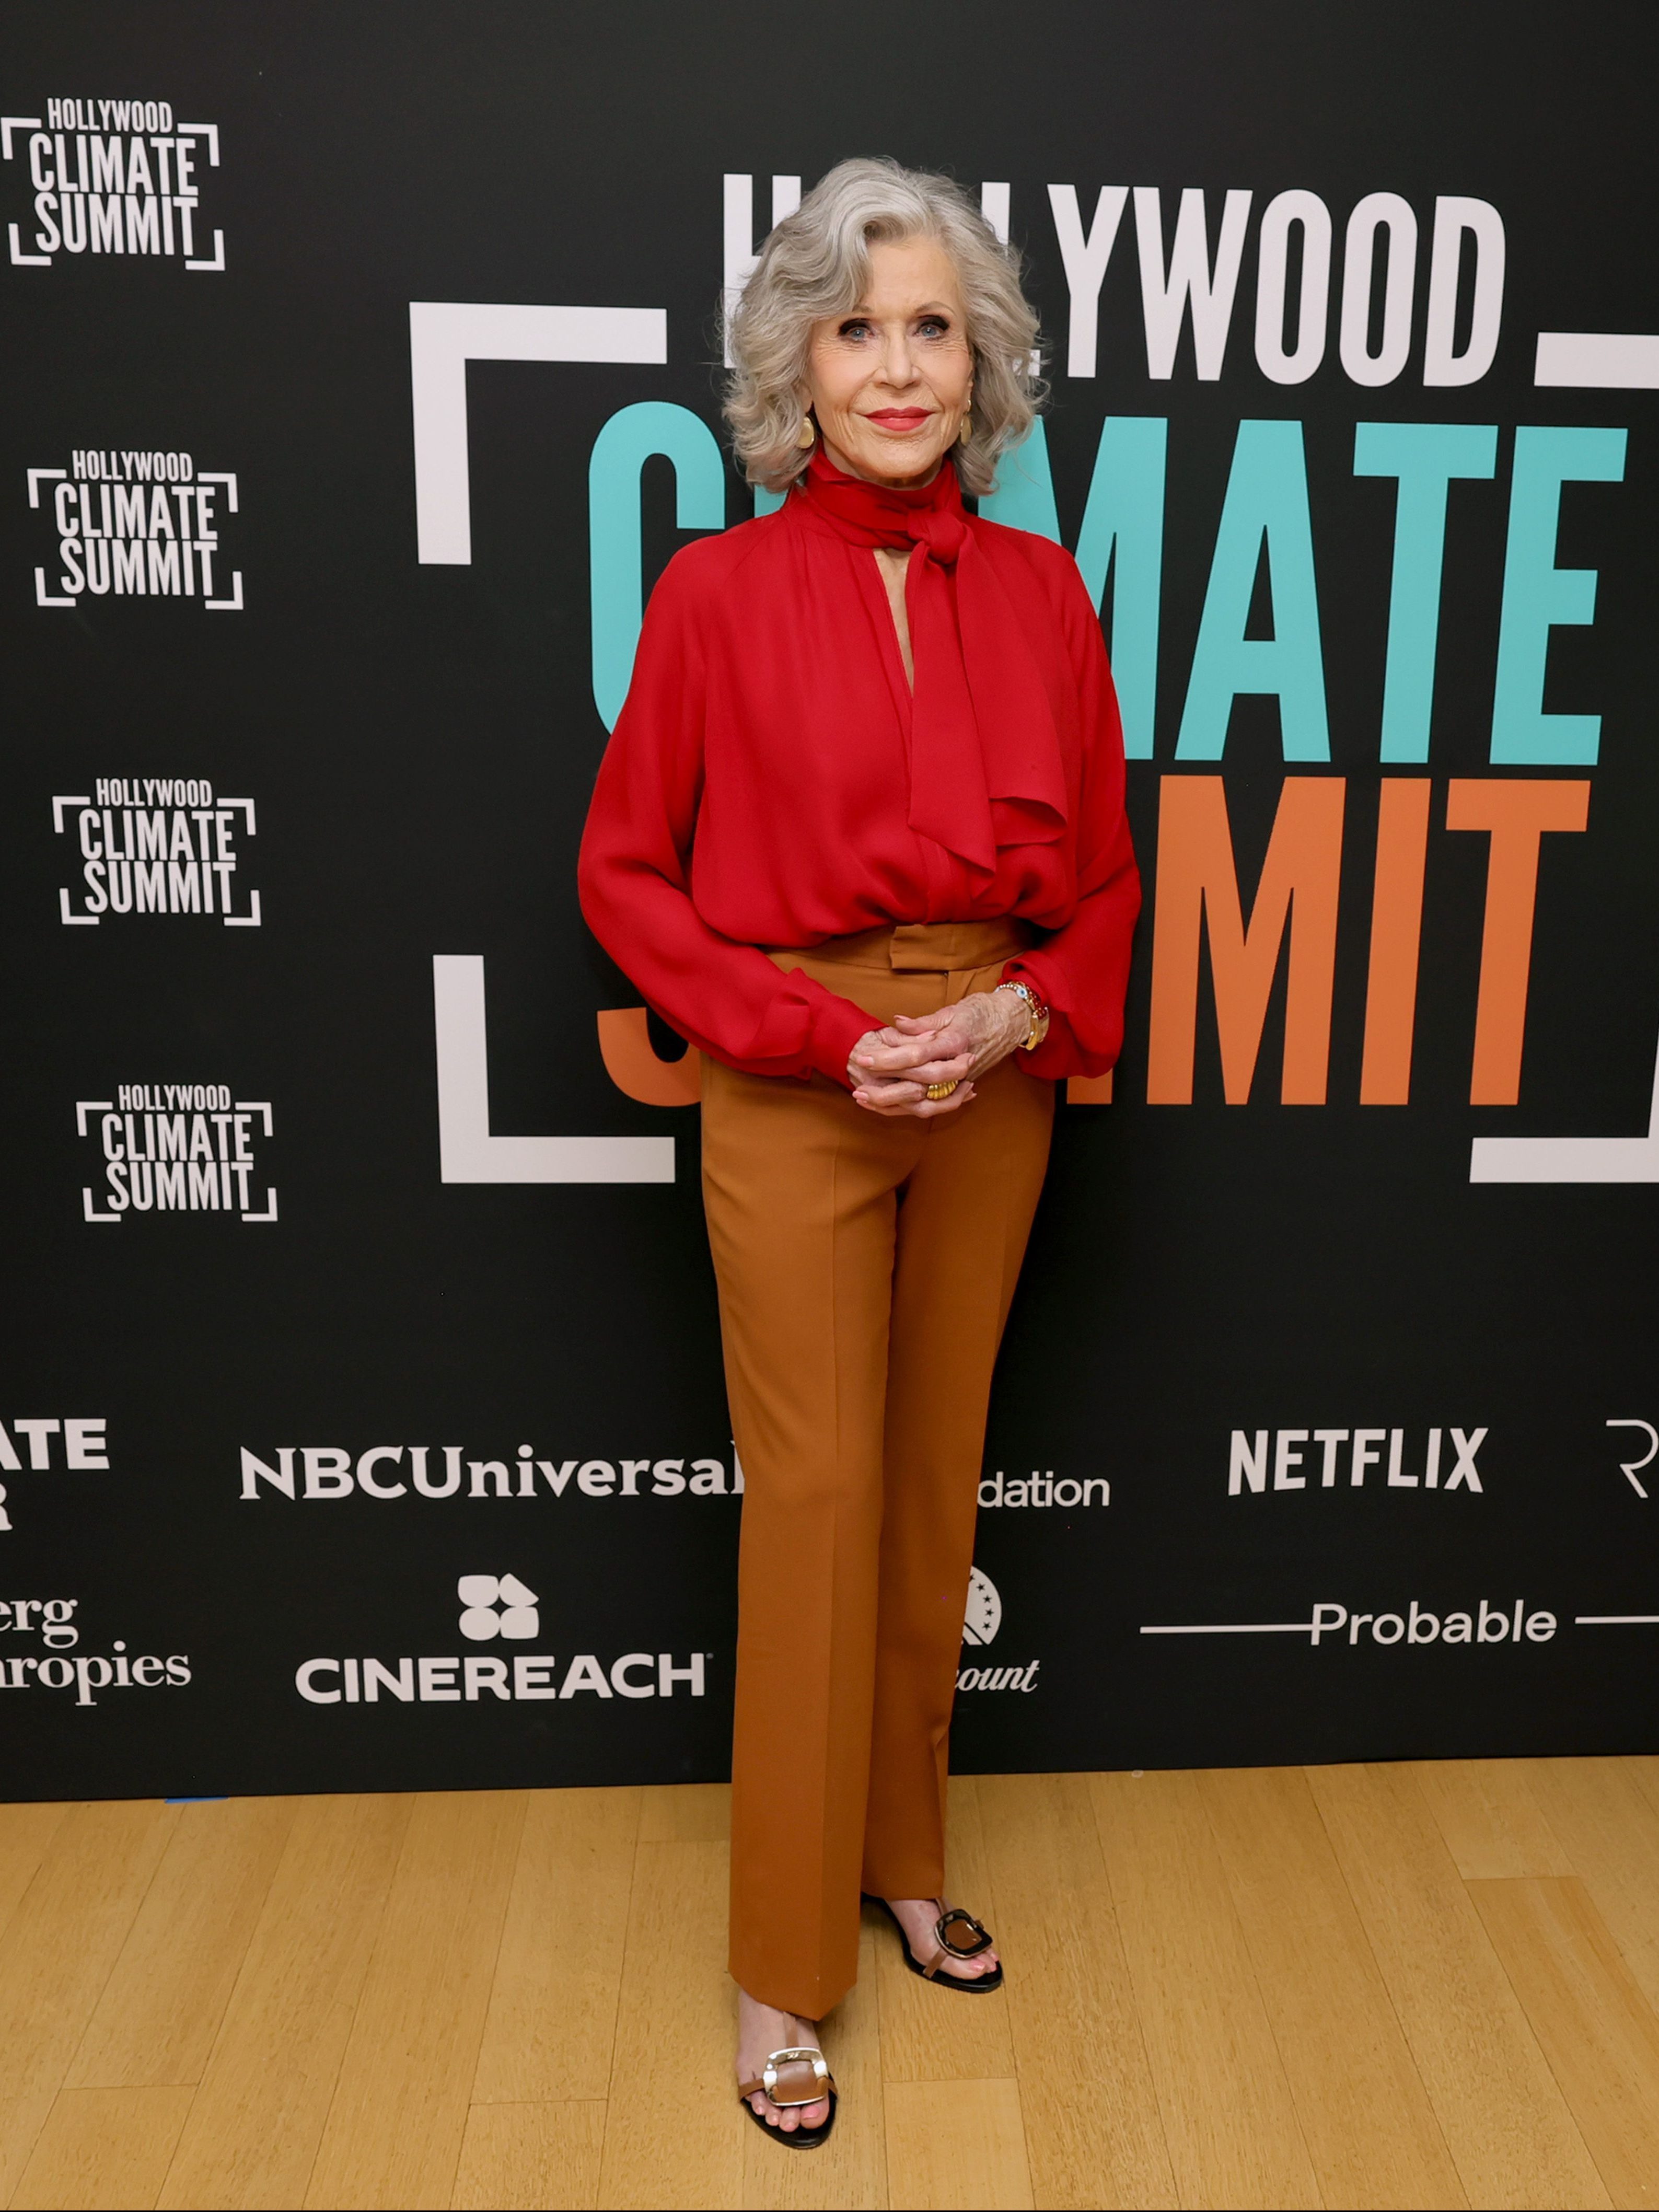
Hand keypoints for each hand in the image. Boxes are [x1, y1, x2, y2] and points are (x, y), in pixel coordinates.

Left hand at [847, 988, 1029, 1117]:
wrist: (1012, 1023)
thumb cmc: (982, 1012)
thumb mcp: (952, 1011)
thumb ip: (923, 1023)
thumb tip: (896, 1023)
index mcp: (955, 1042)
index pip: (917, 1055)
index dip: (889, 1059)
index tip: (865, 1058)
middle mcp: (958, 1066)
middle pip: (918, 1085)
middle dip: (885, 1088)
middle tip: (858, 1085)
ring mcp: (960, 1081)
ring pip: (925, 1103)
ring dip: (893, 1104)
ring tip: (865, 1100)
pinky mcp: (959, 1088)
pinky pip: (933, 1107)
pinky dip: (909, 1109)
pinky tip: (885, 1106)